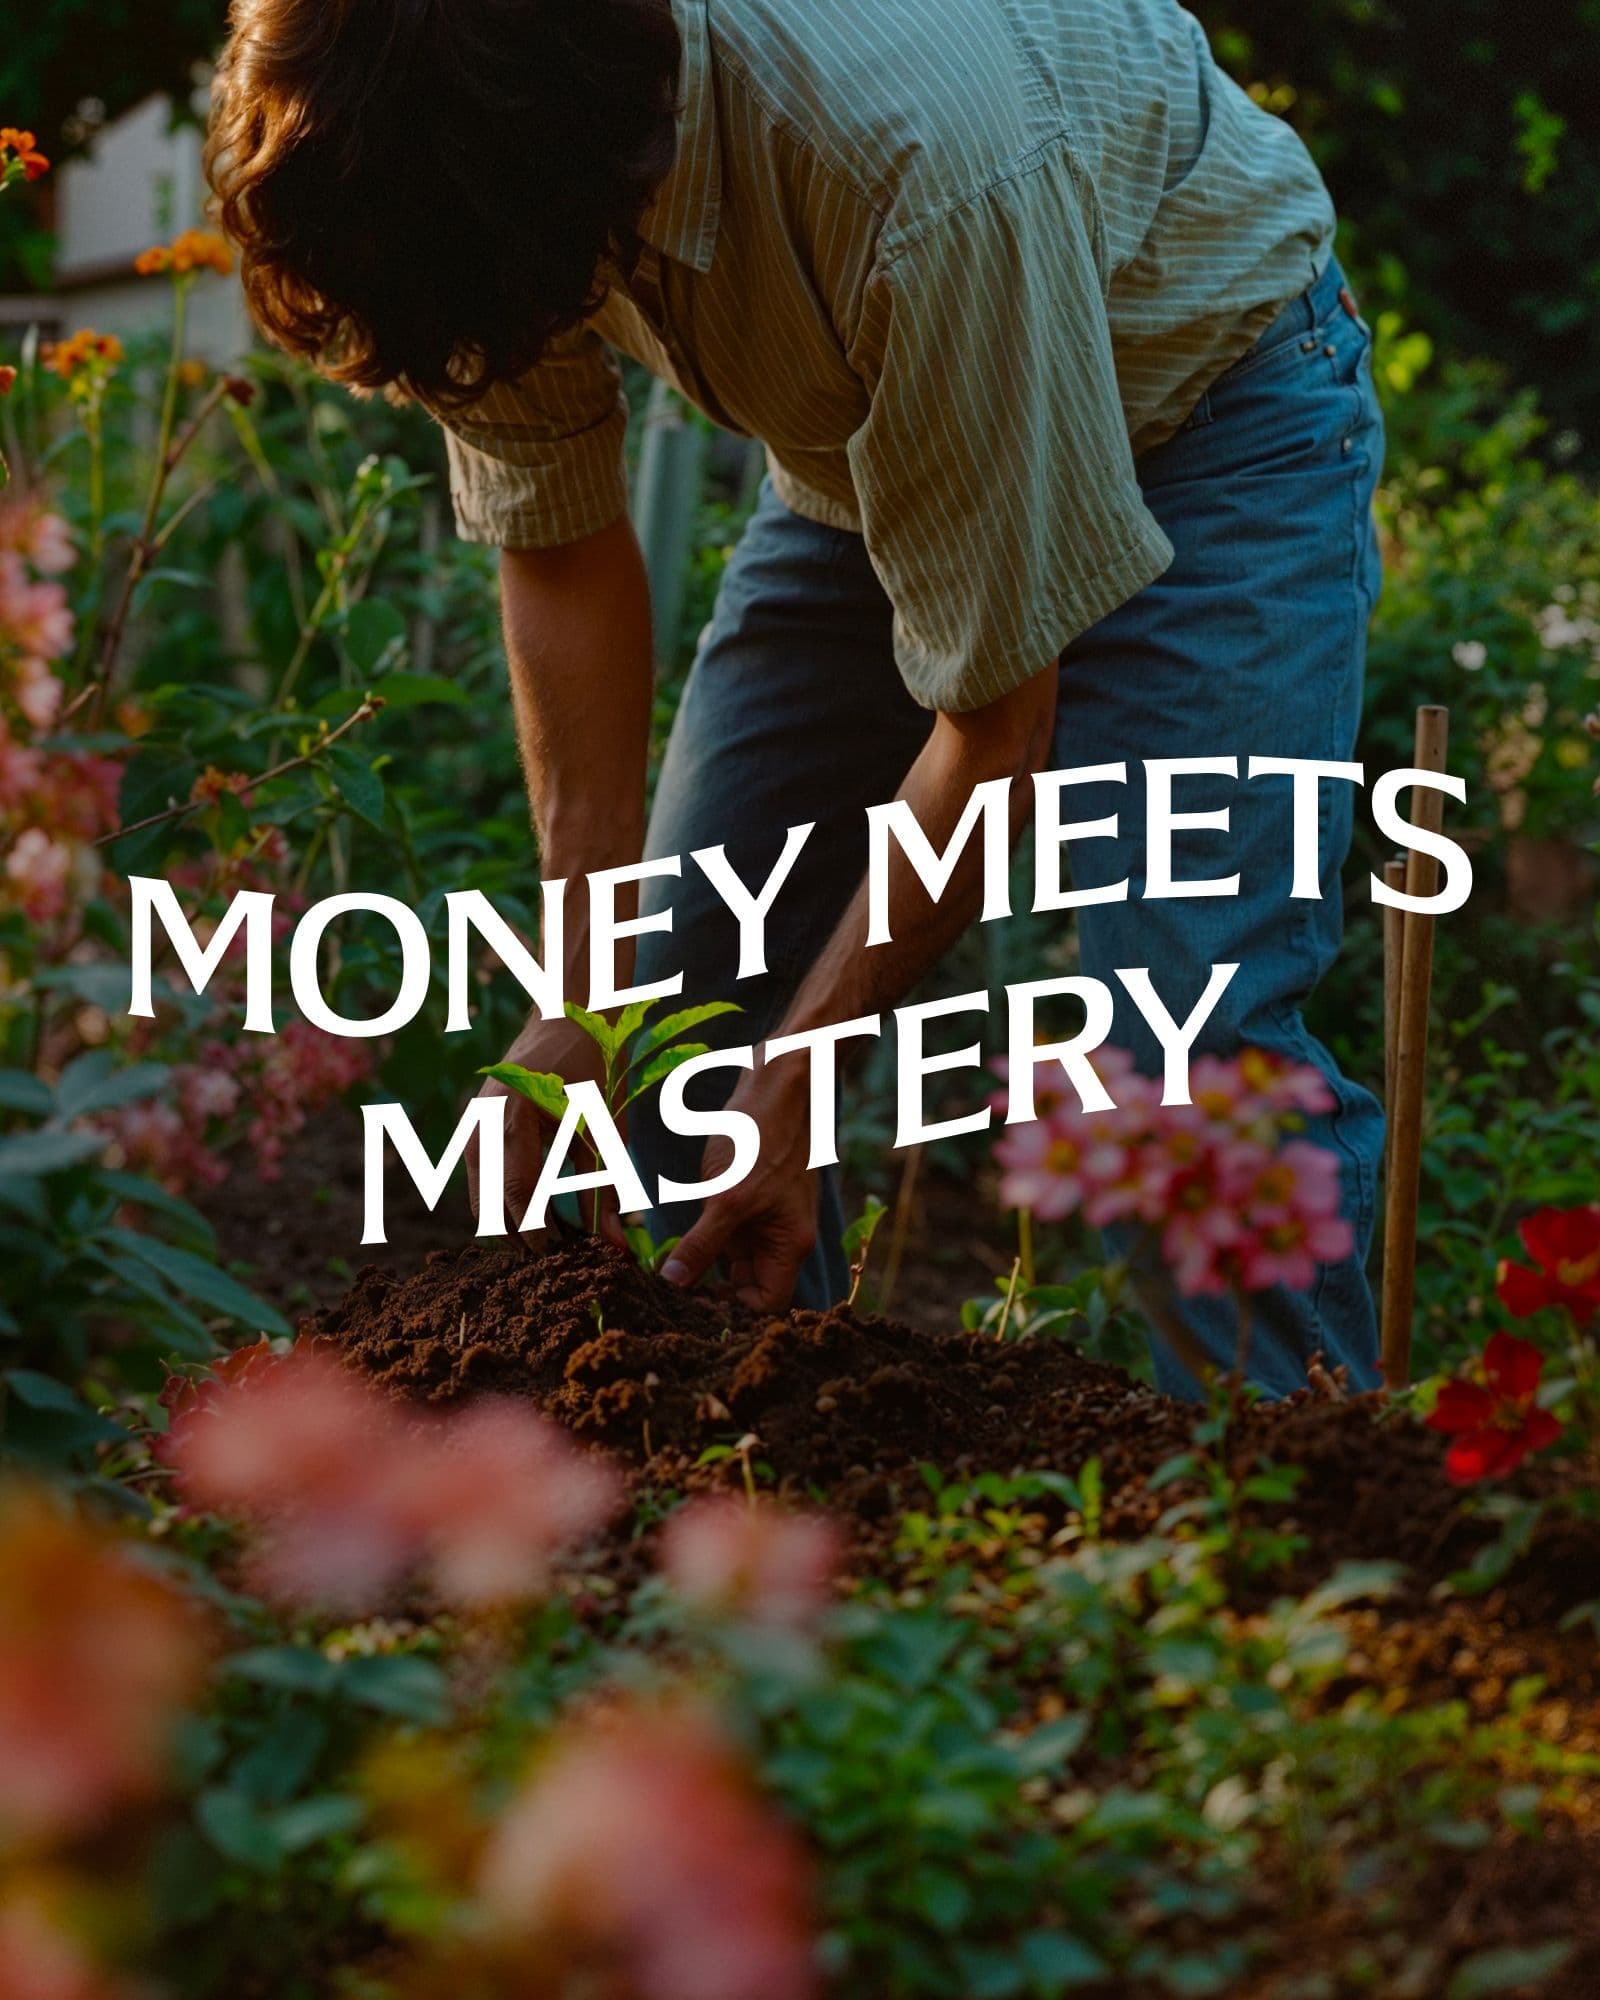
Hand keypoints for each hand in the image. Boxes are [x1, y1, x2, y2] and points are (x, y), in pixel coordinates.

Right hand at [468, 1012, 622, 1243]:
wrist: (567, 1014)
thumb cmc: (592, 1065)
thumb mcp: (604, 1128)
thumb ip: (604, 1188)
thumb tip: (615, 1247)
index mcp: (512, 1117)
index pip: (518, 1193)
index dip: (538, 1234)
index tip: (563, 1259)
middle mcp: (480, 1125)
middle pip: (489, 1205)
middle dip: (520, 1236)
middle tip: (560, 1257)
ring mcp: (470, 1127)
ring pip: (481, 1198)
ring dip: (511, 1222)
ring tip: (554, 1236)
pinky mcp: (473, 1130)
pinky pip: (482, 1180)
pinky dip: (505, 1202)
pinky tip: (540, 1211)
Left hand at [661, 1069, 817, 1309]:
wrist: (775, 1083)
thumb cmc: (762, 1136)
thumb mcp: (728, 1198)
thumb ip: (703, 1246)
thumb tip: (674, 1285)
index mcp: (790, 1245)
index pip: (765, 1304)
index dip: (732, 1314)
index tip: (689, 1310)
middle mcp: (780, 1238)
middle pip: (747, 1286)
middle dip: (710, 1293)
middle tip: (667, 1298)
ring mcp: (762, 1218)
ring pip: (730, 1261)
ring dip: (700, 1266)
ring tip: (663, 1276)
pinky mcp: (744, 1199)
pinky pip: (722, 1233)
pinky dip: (699, 1240)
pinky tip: (671, 1245)